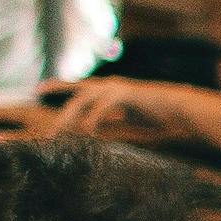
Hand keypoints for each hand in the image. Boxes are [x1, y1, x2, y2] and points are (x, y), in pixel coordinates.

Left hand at [50, 75, 187, 140]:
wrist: (181, 109)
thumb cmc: (159, 115)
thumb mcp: (129, 118)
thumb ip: (112, 121)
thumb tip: (97, 130)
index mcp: (108, 89)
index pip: (77, 87)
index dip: (57, 85)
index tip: (38, 88)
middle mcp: (108, 85)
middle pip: (75, 96)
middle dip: (60, 115)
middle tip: (46, 133)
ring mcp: (116, 88)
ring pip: (83, 100)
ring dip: (70, 118)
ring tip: (60, 135)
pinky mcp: (124, 95)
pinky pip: (100, 108)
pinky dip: (92, 121)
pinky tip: (87, 134)